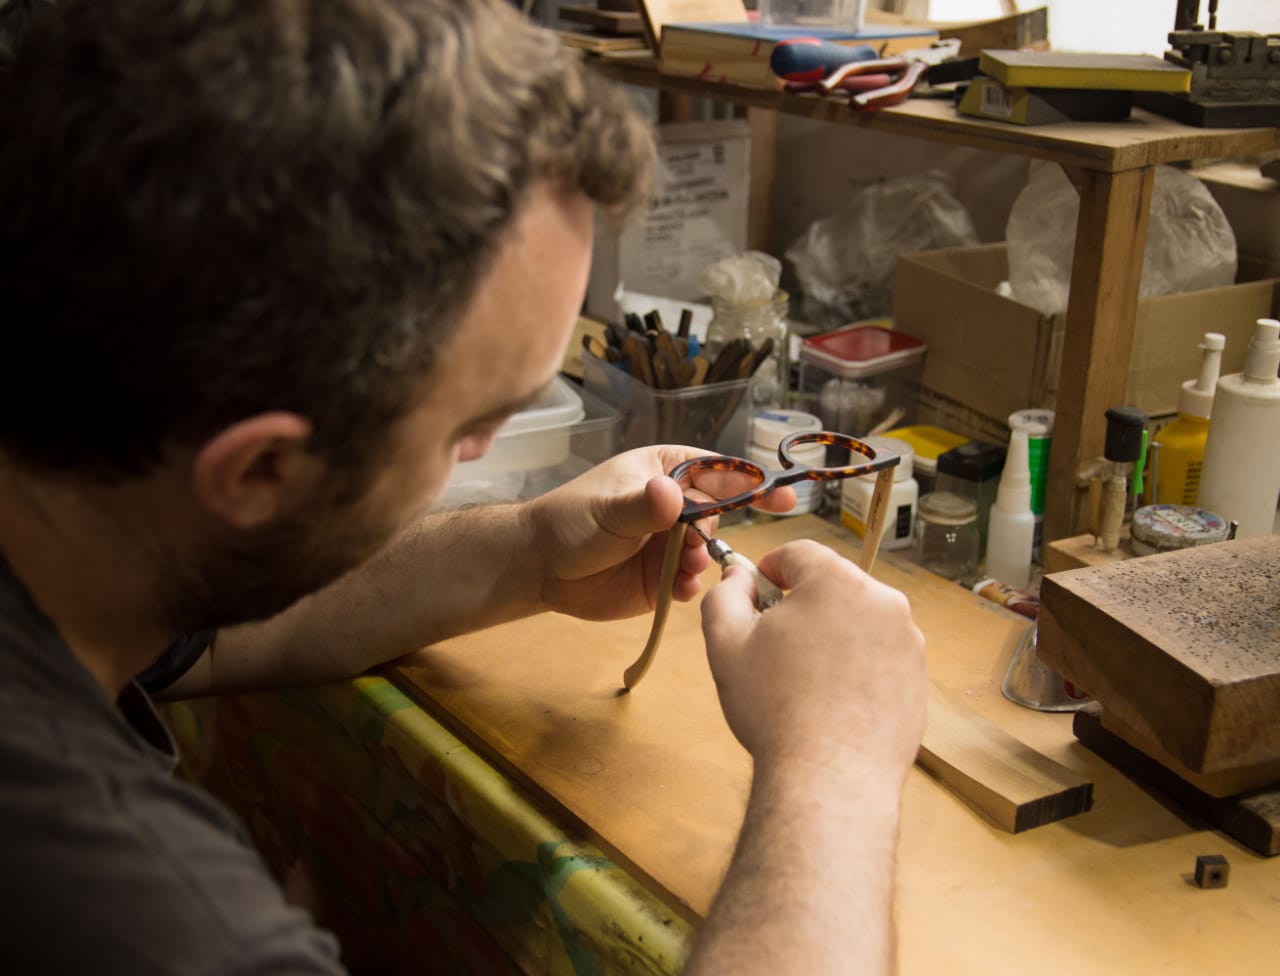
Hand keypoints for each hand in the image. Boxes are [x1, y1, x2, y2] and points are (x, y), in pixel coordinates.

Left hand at [526, 446, 794, 620]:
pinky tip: (677, 589)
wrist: (539, 568)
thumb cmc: (569, 521)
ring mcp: (670, 542)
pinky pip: (692, 581)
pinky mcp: (663, 578)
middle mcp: (675, 505)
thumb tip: (672, 494)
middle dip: (714, 531)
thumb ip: (642, 505)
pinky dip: (691, 586)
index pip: (718, 471)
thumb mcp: (607, 509)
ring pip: (708, 550)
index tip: (783, 496)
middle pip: (719, 513)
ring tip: (682, 569)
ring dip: (702, 560)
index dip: (752, 482)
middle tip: (694, 547)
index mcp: (666, 470)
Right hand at [700, 540, 925, 775]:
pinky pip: (880, 656)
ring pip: (858, 622)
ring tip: (804, 681)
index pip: (799, 553)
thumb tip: (738, 576)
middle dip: (803, 606)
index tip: (756, 594)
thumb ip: (724, 594)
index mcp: (837, 582)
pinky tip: (832, 702)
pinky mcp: (918, 678)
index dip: (770, 569)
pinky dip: (856, 668)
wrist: (830, 779)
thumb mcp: (726, 643)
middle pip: (833, 586)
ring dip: (831, 637)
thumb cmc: (775, 709)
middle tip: (775, 646)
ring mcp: (908, 642)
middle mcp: (883, 602)